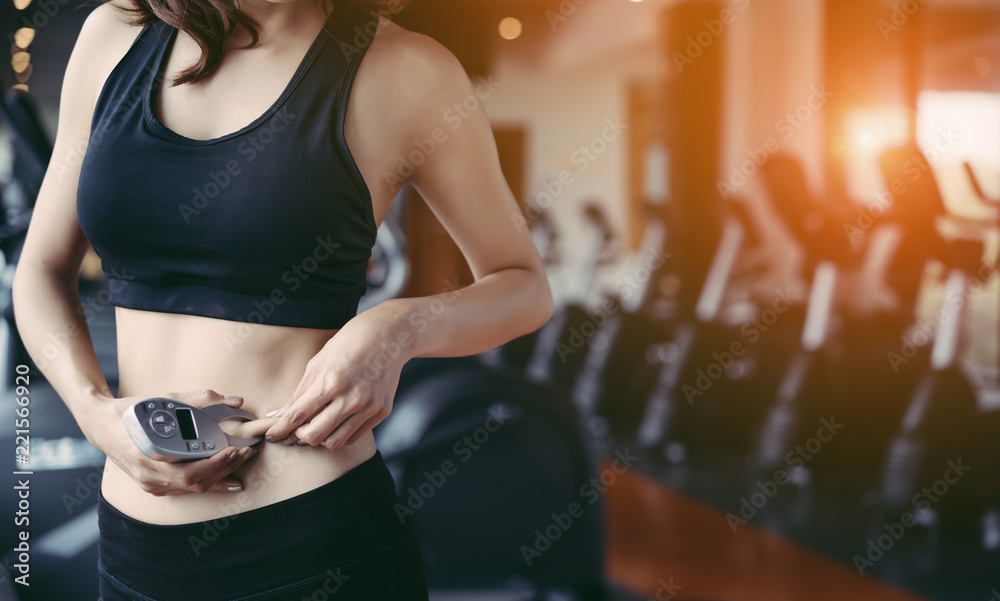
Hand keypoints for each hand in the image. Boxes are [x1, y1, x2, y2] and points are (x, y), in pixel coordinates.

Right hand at [89, 389, 261, 495]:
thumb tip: (237, 401)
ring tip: (240, 462)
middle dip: (223, 470)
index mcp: (148, 454)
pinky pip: (183, 490)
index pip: (188, 471)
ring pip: (190, 489)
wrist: (101, 425)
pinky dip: (206, 484)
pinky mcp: (152, 486)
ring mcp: (149, 484)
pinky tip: (226, 479)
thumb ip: (201, 399)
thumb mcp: (165, 399)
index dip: (214, 465)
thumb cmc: (134, 410)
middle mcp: (148, 474)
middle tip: (244, 454)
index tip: (233, 450)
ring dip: (219, 477)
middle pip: (193, 483)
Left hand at [264, 314, 404, 449]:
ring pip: (334, 443)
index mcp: (330, 382)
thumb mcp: (318, 364)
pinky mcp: (381, 412)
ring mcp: (368, 407)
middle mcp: (350, 398)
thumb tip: (278, 417)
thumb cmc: (348, 345)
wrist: (387, 337)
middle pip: (314, 436)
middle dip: (299, 436)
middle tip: (297, 429)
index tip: (271, 435)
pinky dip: (340, 434)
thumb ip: (299, 393)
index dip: (280, 429)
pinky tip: (337, 421)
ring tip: (318, 425)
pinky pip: (354, 437)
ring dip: (321, 438)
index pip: (297, 416)